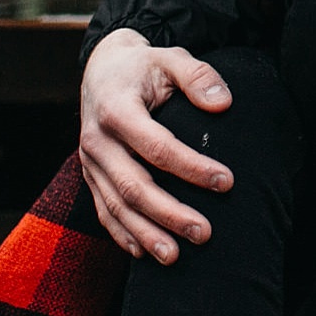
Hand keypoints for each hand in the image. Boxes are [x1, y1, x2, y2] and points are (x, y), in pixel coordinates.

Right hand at [77, 28, 234, 264]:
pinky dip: (122, 234)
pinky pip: (103, 211)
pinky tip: (144, 254)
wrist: (102, 70)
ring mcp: (89, 162)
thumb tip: (223, 104)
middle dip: (170, 214)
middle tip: (205, 233)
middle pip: (133, 186)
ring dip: (146, 234)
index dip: (192, 167)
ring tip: (176, 257)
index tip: (227, 182)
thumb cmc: (144, 66)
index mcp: (116, 109)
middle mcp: (97, 140)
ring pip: (116, 206)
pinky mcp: (89, 176)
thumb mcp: (172, 57)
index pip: (157, 147)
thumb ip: (198, 75)